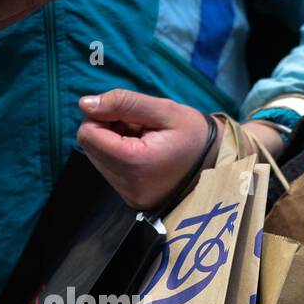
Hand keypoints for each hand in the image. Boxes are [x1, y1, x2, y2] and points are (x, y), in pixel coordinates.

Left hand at [76, 89, 284, 209]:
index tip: (125, 112)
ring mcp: (130, 197)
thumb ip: (122, 103)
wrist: (219, 163)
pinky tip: (143, 151)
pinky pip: (111, 172)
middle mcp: (129, 186)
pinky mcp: (132, 200)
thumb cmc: (194, 134)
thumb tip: (84, 104)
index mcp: (136, 162)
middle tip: (138, 126)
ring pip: (98, 159)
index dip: (100, 116)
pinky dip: (120, 156)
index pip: (88, 135)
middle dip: (107, 130)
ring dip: (114, 143)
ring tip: (144, 139)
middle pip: (90, 148)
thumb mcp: (163, 110)